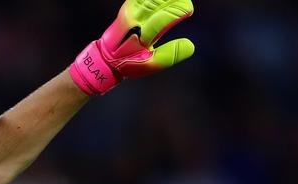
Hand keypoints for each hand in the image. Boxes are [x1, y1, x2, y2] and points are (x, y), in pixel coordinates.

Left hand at [70, 0, 194, 94]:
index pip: (164, 17)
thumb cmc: (130, 62)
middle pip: (157, 2)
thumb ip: (170, 54)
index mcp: (142, 35)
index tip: (189, 11)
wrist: (106, 57)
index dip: (179, 10)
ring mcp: (131, 11)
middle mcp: (135, 20)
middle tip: (185, 3)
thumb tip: (191, 46)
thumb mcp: (150, 63)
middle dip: (175, 0)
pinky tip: (162, 0)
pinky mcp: (129, 7)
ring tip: (177, 0)